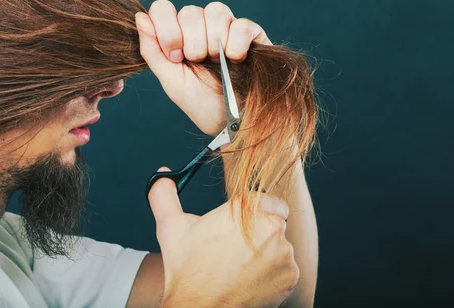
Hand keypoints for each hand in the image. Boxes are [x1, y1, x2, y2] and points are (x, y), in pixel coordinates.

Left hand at [136, 0, 271, 136]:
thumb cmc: (198, 101)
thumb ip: (152, 50)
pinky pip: (241, 24)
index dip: (167, 29)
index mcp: (178, 32)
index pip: (163, 8)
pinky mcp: (251, 33)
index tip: (175, 56)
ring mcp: (227, 26)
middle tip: (198, 62)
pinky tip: (235, 59)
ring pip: (216, 11)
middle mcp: (201, 24)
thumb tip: (139, 17)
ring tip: (216, 62)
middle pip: (190, 11)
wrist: (229, 121)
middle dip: (192, 42)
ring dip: (213, 42)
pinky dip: (235, 44)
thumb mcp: (169, 79)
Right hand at [149, 168, 298, 307]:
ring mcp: (283, 253)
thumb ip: (164, 194)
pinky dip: (272, 274)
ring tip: (239, 266)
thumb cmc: (187, 271)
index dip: (254, 212)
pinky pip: (285, 268)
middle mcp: (271, 227)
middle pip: (274, 221)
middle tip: (235, 248)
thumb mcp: (170, 227)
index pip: (266, 199)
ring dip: (267, 253)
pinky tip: (249, 279)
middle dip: (259, 232)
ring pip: (280, 246)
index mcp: (245, 208)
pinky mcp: (290, 276)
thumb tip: (163, 175)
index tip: (242, 224)